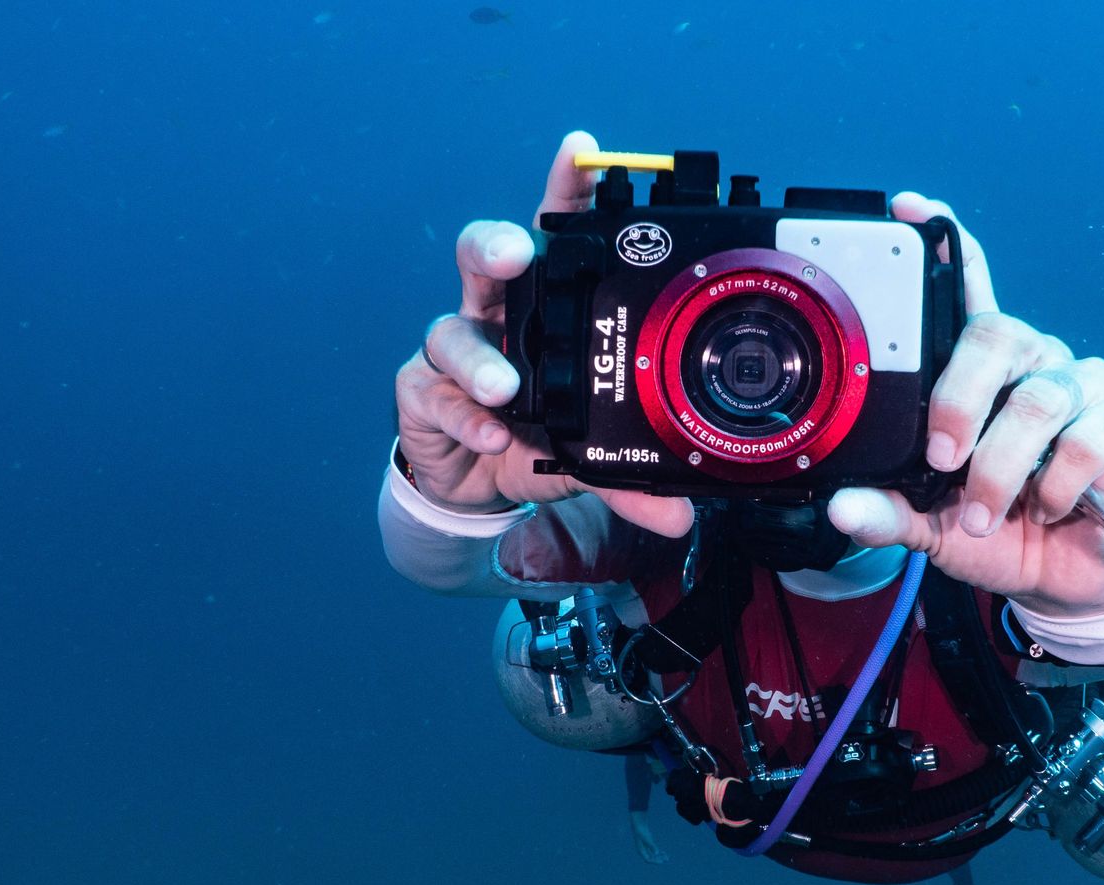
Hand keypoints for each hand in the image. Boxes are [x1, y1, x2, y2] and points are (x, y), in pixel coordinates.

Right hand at [394, 131, 693, 538]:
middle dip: (494, 246)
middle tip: (514, 253)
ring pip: (452, 328)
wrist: (478, 487)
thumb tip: (681, 515)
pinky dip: (464, 417)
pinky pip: (435, 395)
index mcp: (544, 306)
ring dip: (479, 358)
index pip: (553, 234)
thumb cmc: (537, 440)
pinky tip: (491, 436)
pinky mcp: (422, 393)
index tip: (583, 151)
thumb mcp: (589, 458)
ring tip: (506, 389)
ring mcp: (454, 351)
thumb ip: (631, 481)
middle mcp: (496, 315)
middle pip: (482, 256)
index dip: (564, 188)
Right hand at [628, 811, 668, 864]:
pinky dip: (659, 853)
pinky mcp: (649, 846)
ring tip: (667, 858)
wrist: (639, 826)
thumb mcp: (647, 839)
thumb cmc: (642, 832)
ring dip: (659, 857)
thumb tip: (657, 853)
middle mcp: (643, 852)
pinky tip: (664, 853)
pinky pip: (654, 852)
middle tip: (666, 860)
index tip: (661, 862)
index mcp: (641, 851)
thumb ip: (652, 846)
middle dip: (658, 859)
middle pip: (651, 859)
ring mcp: (646, 849)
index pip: (648, 859)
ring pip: (653, 856)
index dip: (654, 861)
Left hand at [825, 194, 1103, 618]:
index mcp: (982, 372)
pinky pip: (1089, 436)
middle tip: (942, 458)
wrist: (1063, 579)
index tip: (910, 209)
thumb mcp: (930, 526)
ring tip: (986, 513)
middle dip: (960, 400)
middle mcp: (1034, 361)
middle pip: (997, 334)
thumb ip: (888, 510)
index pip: (966, 288)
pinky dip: (1058, 483)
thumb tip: (842, 506)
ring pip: (1039, 398)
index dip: (944, 243)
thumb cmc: (996, 531)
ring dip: (1003, 467)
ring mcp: (1085, 383)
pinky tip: (1049, 505)